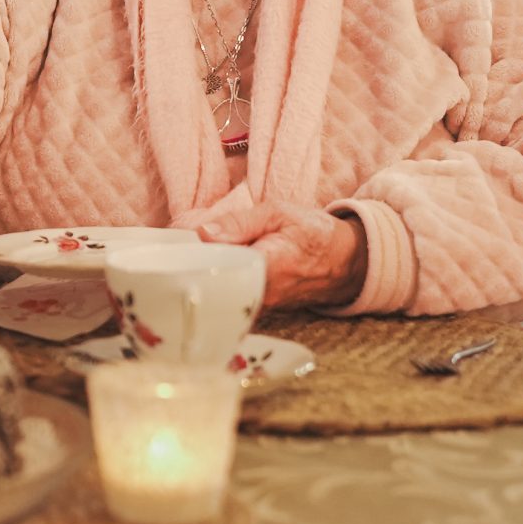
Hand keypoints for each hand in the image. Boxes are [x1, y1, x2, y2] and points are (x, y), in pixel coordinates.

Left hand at [196, 201, 367, 309]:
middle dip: (194, 270)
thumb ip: (240, 223)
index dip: (194, 260)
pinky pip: (232, 299)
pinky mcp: (261, 310)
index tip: (175, 249)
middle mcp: (263, 295)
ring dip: (206, 278)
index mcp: (267, 267)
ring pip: (221, 296)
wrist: (347, 261)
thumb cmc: (313, 233)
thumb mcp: (278, 213)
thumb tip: (204, 233)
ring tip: (194, 258)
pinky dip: (218, 285)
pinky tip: (212, 269)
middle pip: (214, 287)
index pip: (219, 270)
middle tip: (179, 252)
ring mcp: (262, 306)